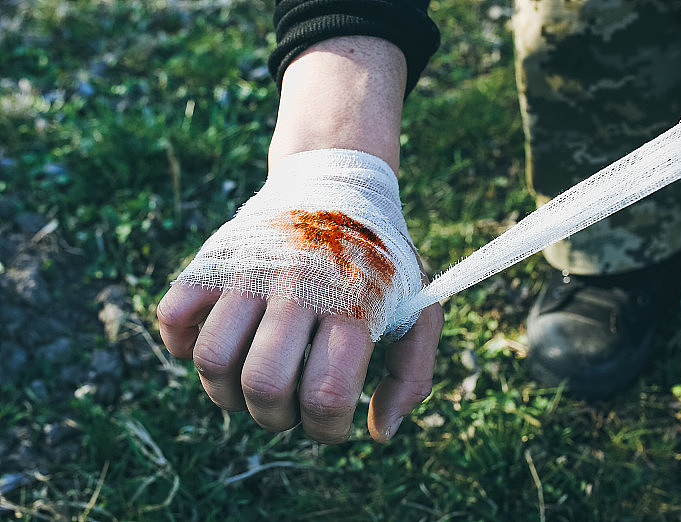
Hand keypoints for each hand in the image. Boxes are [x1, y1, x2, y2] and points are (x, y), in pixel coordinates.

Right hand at [158, 36, 444, 442]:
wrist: (337, 185)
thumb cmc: (379, 263)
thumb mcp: (418, 310)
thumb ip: (412, 375)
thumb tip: (379, 433)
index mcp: (354, 301)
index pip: (326, 393)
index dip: (326, 430)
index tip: (333, 421)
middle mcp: (299, 284)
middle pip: (263, 384)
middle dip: (274, 418)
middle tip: (289, 407)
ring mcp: (251, 270)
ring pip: (211, 358)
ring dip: (226, 393)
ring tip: (250, 382)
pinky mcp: (215, 259)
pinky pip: (173, 316)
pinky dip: (183, 345)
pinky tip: (222, 343)